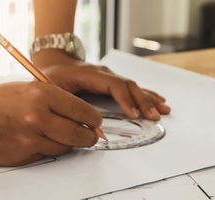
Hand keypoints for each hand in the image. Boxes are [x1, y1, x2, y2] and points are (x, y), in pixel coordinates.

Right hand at [0, 81, 101, 165]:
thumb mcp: (27, 89)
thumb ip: (55, 101)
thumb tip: (82, 117)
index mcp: (42, 95)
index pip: (84, 112)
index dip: (94, 120)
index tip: (95, 123)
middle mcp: (38, 117)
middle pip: (81, 135)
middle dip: (89, 137)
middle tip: (90, 136)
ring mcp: (30, 139)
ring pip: (65, 148)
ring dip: (66, 144)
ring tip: (56, 135)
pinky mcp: (21, 156)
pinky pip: (45, 155)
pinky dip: (46, 149)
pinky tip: (35, 140)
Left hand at [33, 50, 170, 120]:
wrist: (54, 61)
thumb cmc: (51, 76)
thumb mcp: (51, 88)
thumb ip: (65, 103)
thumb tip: (80, 123)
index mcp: (90, 74)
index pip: (114, 85)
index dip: (125, 99)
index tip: (133, 114)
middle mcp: (103, 73)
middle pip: (128, 85)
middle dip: (143, 101)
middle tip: (154, 116)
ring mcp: (109, 76)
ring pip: (133, 86)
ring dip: (148, 98)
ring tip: (163, 109)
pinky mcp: (111, 81)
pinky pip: (131, 88)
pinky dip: (145, 94)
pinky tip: (158, 99)